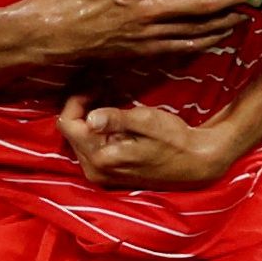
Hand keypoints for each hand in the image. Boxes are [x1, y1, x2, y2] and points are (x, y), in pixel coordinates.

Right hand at [36, 0, 252, 60]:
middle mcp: (149, 12)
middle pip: (200, 7)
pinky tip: (220, 35)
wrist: (52, 33)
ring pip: (197, 30)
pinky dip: (205, 41)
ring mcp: (148, 34)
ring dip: (225, 21)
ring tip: (247, 12)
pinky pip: (182, 47)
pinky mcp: (144, 50)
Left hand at [56, 95, 243, 188]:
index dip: (77, 100)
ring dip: (89, 118)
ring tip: (110, 102)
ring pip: (79, 139)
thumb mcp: (147, 122)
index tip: (96, 85)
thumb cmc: (174, 139)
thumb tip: (91, 117)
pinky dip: (97, 131)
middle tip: (103, 88)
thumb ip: (117, 119)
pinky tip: (115, 121)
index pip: (68, 123)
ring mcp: (100, 175)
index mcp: (100, 157)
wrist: (194, 163)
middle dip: (82, 107)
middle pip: (71, 131)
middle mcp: (95, 170)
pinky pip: (90, 148)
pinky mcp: (108, 174)